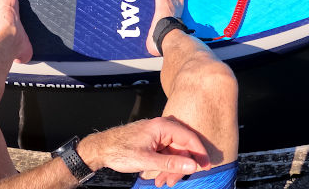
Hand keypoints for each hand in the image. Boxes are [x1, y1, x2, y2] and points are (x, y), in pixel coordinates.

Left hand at [77, 117, 208, 186]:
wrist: (101, 149)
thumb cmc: (120, 151)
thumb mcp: (147, 160)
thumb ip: (170, 163)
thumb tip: (192, 165)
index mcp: (161, 126)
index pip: (189, 137)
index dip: (199, 152)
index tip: (206, 166)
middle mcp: (161, 127)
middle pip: (182, 146)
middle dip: (182, 165)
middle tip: (175, 182)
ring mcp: (157, 133)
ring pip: (174, 151)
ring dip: (172, 168)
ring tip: (164, 182)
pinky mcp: (153, 140)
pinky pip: (166, 152)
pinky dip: (166, 164)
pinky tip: (160, 177)